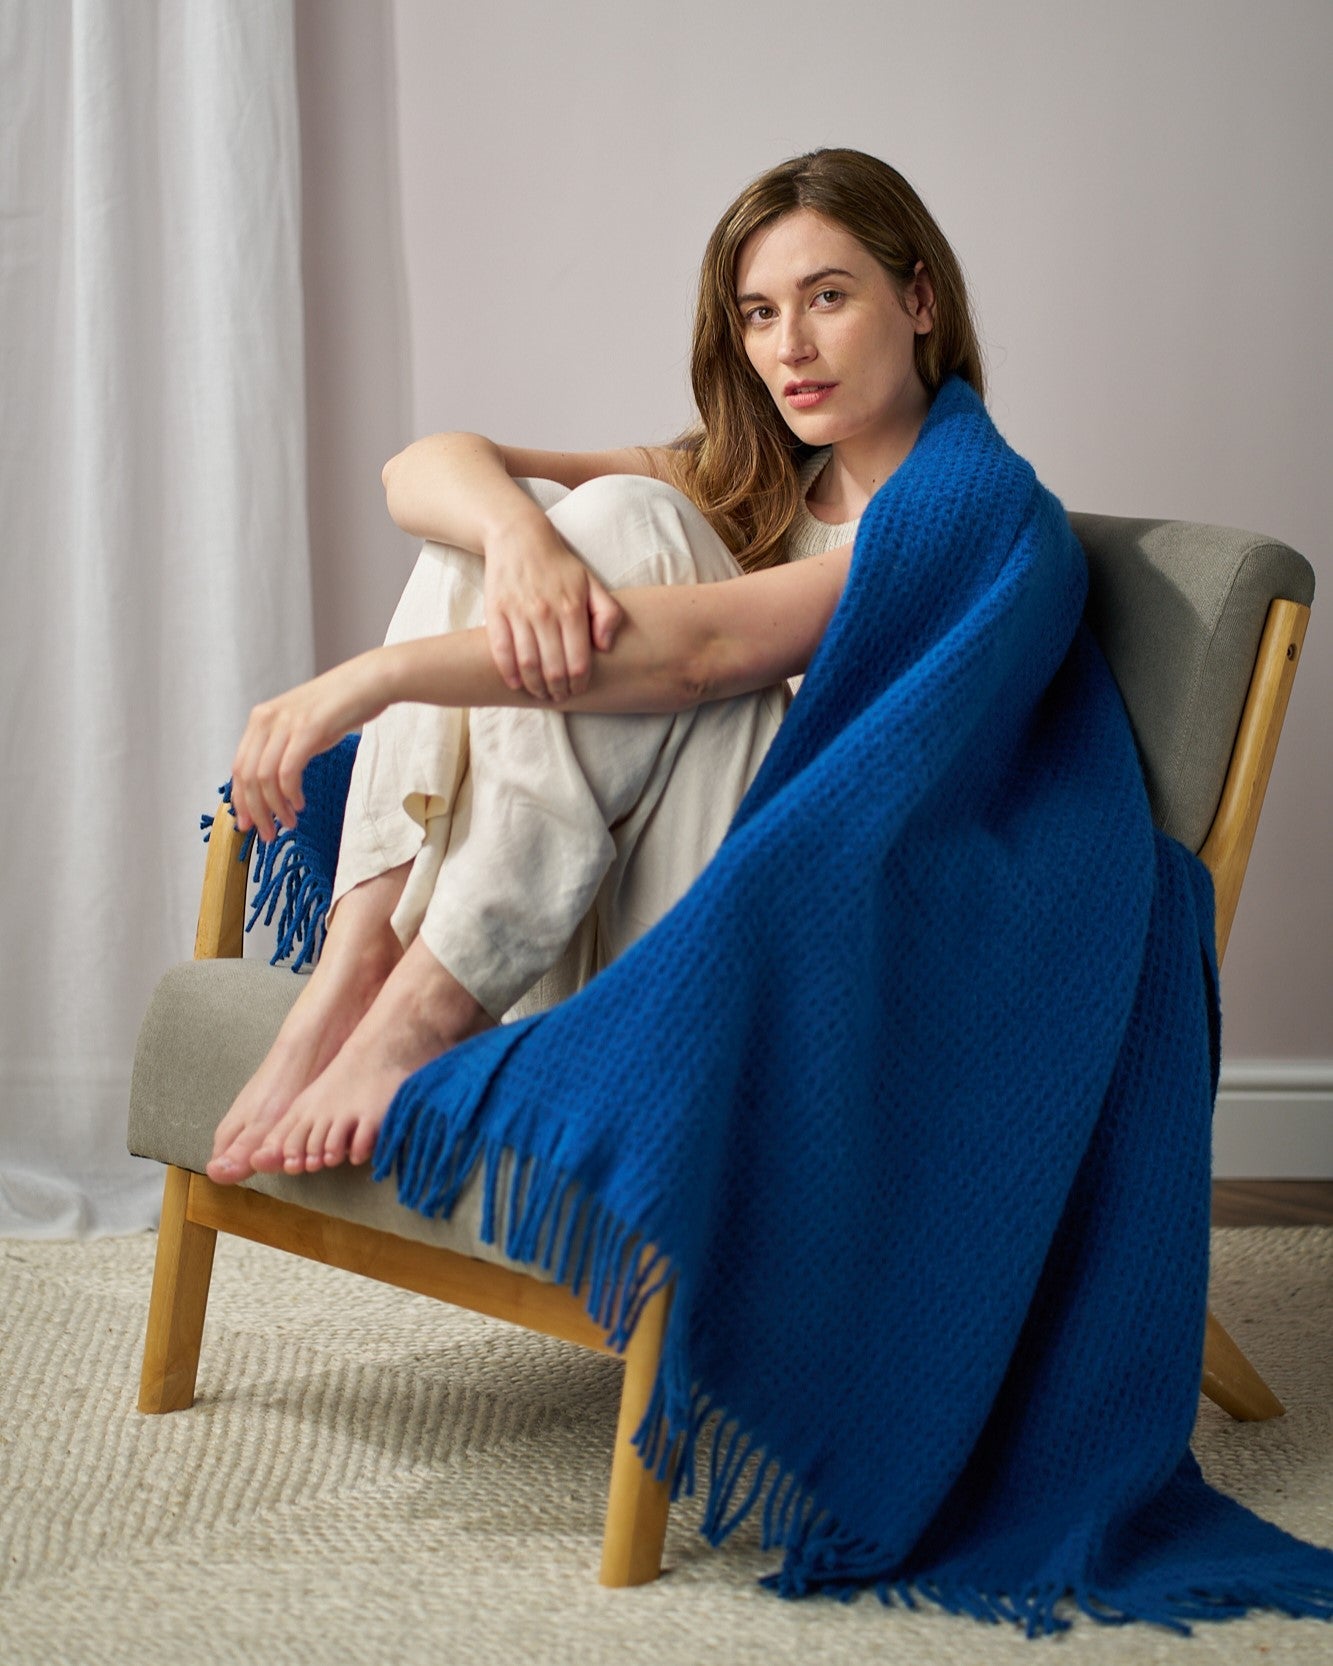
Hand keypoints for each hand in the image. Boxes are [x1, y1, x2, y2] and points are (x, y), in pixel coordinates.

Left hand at [230, 652, 389, 839]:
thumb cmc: (340, 707)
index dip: (241, 800)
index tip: (248, 824)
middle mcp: (267, 719)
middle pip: (247, 777)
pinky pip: (287, 771)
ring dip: (274, 808)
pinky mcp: (308, 729)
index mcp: (261, 719)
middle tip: (268, 834)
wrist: (369, 682)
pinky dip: (290, 794)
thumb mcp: (302, 726)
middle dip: (255, 812)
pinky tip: (299, 804)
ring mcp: (286, 723)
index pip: (238, 768)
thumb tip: (272, 786)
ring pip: (264, 778)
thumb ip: (283, 748)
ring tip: (288, 823)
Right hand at [483, 518, 622, 700]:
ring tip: (540, 693)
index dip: (579, 684)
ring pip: (528, 664)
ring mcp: (519, 613)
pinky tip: (516, 683)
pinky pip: (501, 650)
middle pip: (553, 669)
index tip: (578, 690)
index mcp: (573, 608)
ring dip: (535, 687)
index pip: (578, 662)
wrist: (519, 537)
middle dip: (558, 690)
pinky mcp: (496, 611)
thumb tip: (605, 647)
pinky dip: (509, 672)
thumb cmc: (560, 565)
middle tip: (559, 696)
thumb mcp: (592, 583)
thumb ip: (608, 614)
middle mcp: (546, 613)